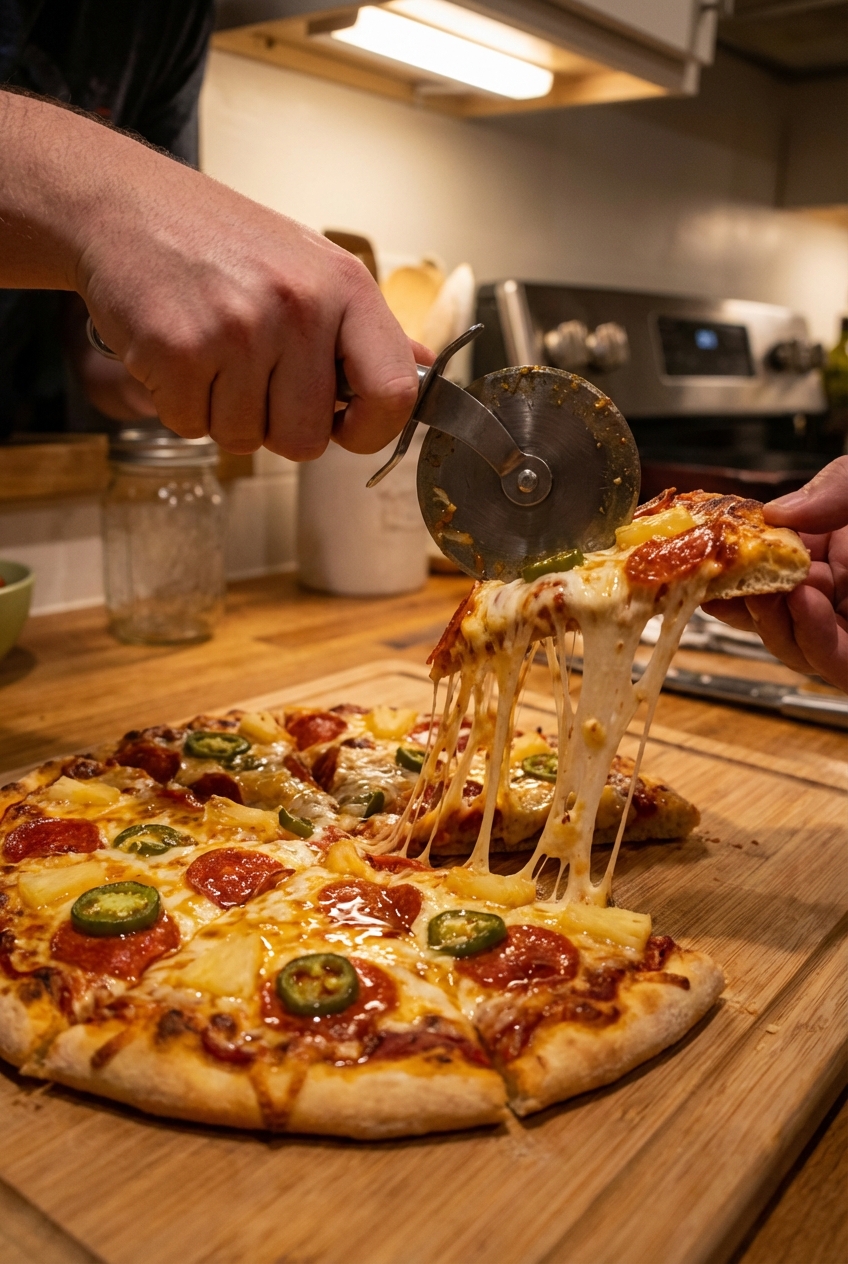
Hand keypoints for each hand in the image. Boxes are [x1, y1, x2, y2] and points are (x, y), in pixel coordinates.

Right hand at [0, 93, 424, 457]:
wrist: (126, 204)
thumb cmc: (224, 241)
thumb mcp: (313, 267)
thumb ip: (367, 330)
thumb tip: (423, 370)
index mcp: (345, 288)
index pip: (393, 394)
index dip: (371, 431)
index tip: (347, 427)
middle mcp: (299, 307)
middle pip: (307, 441)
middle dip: (275, 426)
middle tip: (250, 375)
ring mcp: (237, 330)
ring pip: (244, 441)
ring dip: (221, 414)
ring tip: (210, 353)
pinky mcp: (177, 351)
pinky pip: (191, 428)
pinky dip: (178, 405)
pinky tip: (176, 353)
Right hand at [703, 457, 847, 690]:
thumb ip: (829, 490)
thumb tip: (777, 512)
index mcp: (830, 552)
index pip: (764, 569)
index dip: (728, 571)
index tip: (700, 563)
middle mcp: (837, 594)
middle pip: (768, 614)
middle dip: (741, 602)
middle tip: (719, 582)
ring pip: (792, 645)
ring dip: (773, 621)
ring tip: (773, 588)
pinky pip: (832, 662)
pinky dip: (810, 637)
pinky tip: (803, 601)